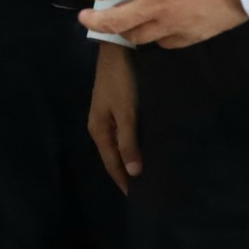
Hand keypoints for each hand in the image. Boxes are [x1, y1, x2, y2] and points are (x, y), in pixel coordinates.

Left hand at [72, 0, 247, 46]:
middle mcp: (153, 4)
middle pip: (114, 21)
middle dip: (94, 21)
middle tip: (85, 18)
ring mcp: (173, 23)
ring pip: (139, 36)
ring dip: (123, 32)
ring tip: (118, 27)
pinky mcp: (192, 35)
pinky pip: (165, 42)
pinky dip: (155, 38)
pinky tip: (153, 32)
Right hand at [88, 42, 139, 191]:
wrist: (119, 48)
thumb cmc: (122, 82)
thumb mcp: (126, 113)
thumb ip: (128, 142)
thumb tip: (132, 173)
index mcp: (99, 130)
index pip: (112, 165)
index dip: (124, 182)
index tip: (140, 199)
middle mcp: (100, 126)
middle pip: (114, 157)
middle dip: (127, 174)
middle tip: (149, 189)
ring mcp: (107, 116)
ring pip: (119, 145)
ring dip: (131, 159)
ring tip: (149, 173)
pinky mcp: (116, 107)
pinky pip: (124, 134)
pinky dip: (133, 145)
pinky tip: (145, 148)